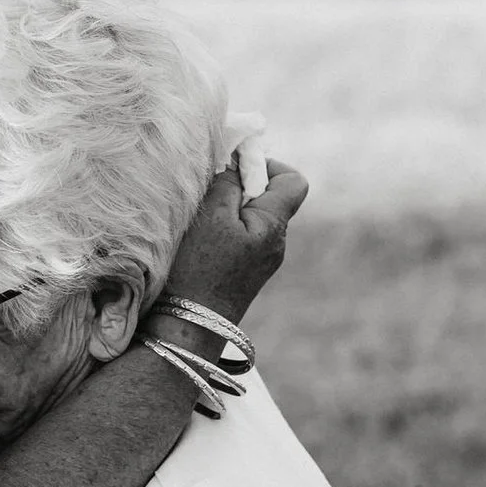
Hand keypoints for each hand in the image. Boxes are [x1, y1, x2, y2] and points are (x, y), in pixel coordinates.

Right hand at [158, 157, 308, 323]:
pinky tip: (203, 245)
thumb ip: (229, 182)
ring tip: (203, 224)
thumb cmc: (199, 269)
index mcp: (274, 225)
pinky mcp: (248, 274)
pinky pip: (244, 240)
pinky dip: (226, 233)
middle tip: (212, 197)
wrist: (191, 325)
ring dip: (231, 212)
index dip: (269, 166)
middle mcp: (277, 243)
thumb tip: (239, 161)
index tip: (237, 171)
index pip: (294, 181)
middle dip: (243, 189)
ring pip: (254, 219)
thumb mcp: (210, 216)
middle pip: (271, 198)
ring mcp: (264, 262)